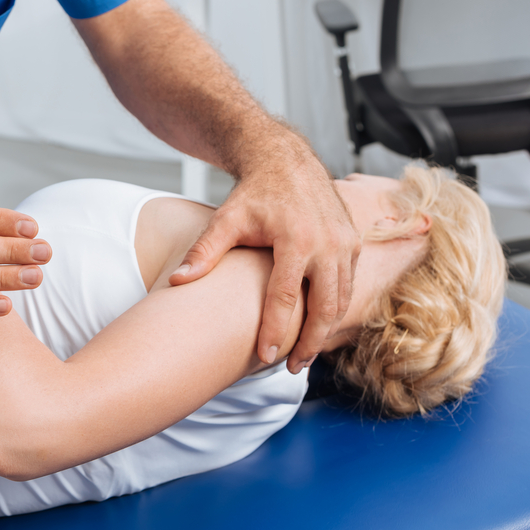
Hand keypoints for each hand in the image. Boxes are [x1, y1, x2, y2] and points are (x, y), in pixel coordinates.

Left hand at [169, 153, 359, 373]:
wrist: (285, 161)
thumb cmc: (254, 193)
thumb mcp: (225, 219)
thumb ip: (203, 252)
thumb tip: (177, 280)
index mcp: (295, 239)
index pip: (285, 297)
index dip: (276, 331)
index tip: (265, 358)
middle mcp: (327, 243)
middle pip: (324, 307)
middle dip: (309, 343)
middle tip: (291, 368)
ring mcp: (345, 243)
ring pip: (341, 300)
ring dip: (325, 332)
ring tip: (304, 356)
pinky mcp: (353, 243)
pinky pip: (349, 286)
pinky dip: (336, 310)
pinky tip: (318, 328)